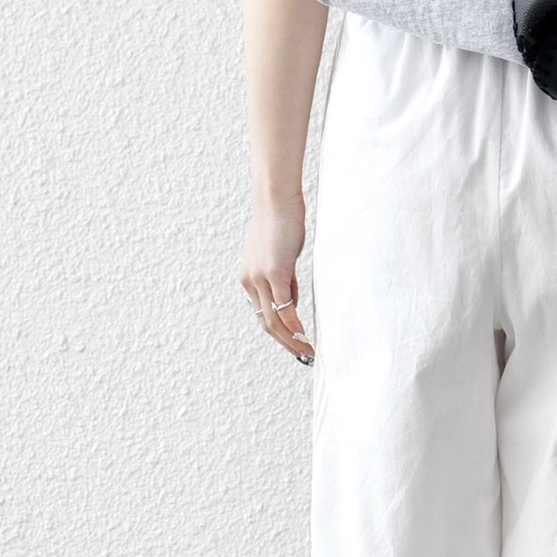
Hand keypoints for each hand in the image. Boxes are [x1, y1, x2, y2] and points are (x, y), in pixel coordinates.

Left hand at [239, 192, 315, 362]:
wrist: (276, 200)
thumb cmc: (282, 224)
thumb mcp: (281, 257)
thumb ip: (283, 280)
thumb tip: (290, 303)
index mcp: (249, 279)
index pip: (264, 315)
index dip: (280, 333)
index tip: (297, 343)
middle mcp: (250, 282)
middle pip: (266, 324)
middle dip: (286, 343)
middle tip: (304, 355)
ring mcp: (260, 278)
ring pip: (273, 320)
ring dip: (291, 339)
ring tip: (307, 351)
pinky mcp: (274, 272)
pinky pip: (284, 307)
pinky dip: (295, 324)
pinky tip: (306, 334)